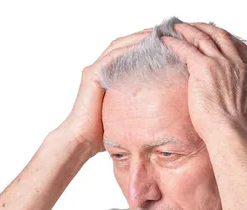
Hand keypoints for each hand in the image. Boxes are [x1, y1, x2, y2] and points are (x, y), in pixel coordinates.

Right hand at [58, 28, 152, 154]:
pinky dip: (128, 48)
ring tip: (157, 34)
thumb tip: (159, 106)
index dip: (143, 44)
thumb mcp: (124, 113)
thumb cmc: (101, 132)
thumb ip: (135, 103)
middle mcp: (99, 69)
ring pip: (119, 46)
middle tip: (164, 32)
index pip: (126, 52)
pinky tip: (144, 45)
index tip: (164, 42)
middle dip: (143, 37)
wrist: (81, 140)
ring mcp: (94, 70)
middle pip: (123, 44)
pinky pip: (112, 56)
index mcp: (106, 76)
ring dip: (138, 38)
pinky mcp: (92, 75)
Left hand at [160, 23, 246, 140]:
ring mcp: (220, 64)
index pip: (239, 48)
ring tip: (178, 28)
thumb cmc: (244, 130)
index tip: (217, 38)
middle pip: (221, 37)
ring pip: (203, 38)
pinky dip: (175, 42)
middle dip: (207, 29)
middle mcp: (235, 64)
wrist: (231, 133)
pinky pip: (186, 49)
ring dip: (189, 30)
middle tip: (196, 27)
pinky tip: (166, 40)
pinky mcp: (203, 68)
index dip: (227, 40)